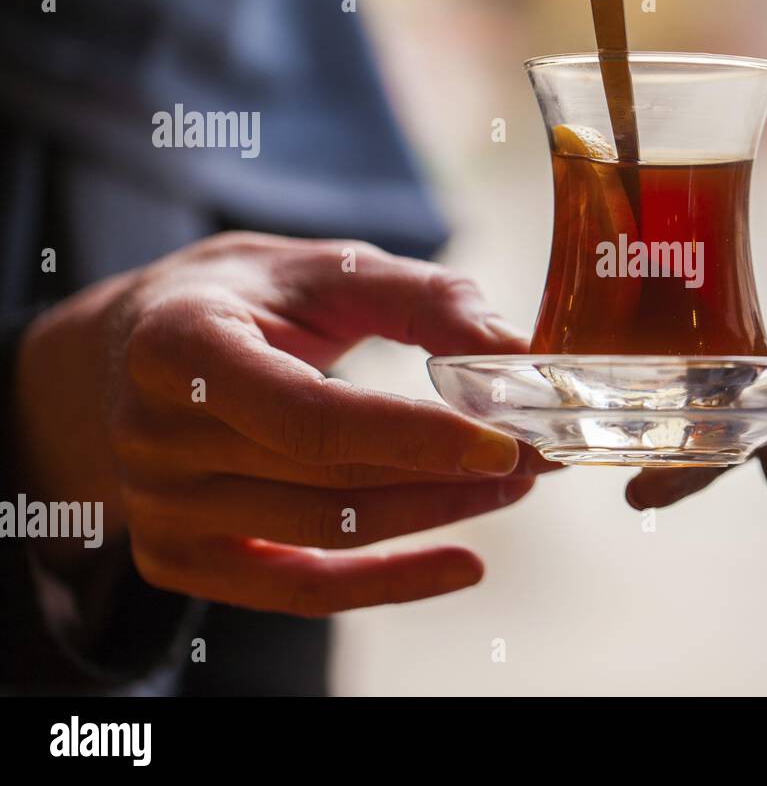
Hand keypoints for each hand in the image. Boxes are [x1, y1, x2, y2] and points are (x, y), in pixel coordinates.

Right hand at [16, 232, 545, 616]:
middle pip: (330, 480)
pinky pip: (298, 589)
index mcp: (180, 346)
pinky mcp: (181, 557)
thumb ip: (423, 300)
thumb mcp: (326, 269)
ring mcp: (160, 508)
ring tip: (514, 484)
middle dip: (451, 472)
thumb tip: (516, 352)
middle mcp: (153, 435)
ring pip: (327, 533)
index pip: (310, 417)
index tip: (505, 441)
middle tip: (538, 454)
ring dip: (437, 514)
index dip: (414, 437)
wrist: (135, 346)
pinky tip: (464, 564)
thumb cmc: (248, 296)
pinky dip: (387, 583)